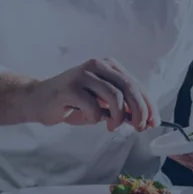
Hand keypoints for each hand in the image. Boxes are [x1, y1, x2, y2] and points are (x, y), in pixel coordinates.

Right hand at [18, 59, 155, 131]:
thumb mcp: (101, 104)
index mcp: (108, 65)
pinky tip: (90, 119)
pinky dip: (95, 118)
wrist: (38, 100)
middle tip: (140, 128)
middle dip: (139, 111)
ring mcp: (83, 74)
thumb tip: (144, 119)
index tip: (154, 122)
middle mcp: (97, 65)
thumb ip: (121, 107)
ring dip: (119, 117)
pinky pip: (93, 106)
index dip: (148, 105)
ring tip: (113, 127)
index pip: (135, 84)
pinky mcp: (70, 87)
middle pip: (129, 87)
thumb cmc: (73, 103)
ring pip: (114, 96)